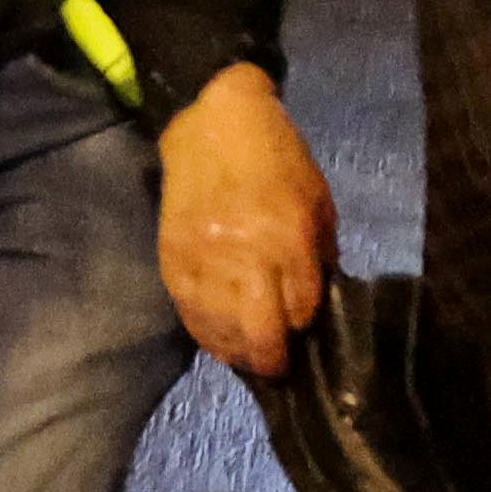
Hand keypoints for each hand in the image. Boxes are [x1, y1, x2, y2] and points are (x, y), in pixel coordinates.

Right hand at [151, 63, 332, 372]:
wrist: (214, 125)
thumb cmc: (278, 158)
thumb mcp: (316, 199)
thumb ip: (318, 253)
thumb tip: (315, 301)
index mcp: (287, 235)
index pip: (300, 307)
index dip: (304, 324)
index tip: (304, 329)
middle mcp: (244, 253)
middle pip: (260, 330)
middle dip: (273, 357)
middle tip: (278, 366)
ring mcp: (203, 259)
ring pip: (221, 329)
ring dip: (238, 352)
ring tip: (249, 360)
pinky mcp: (172, 259)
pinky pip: (189, 313)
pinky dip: (206, 335)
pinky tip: (219, 344)